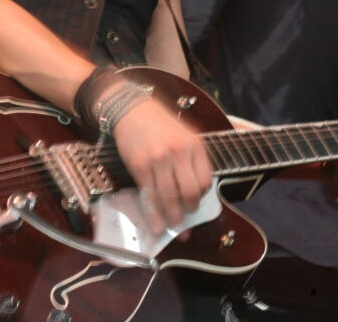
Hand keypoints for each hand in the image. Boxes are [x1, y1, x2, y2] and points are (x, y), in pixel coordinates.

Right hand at [112, 98, 212, 233]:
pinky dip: (153, 214)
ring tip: (172, 227)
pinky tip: (156, 224)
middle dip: (188, 212)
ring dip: (172, 218)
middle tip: (185, 223)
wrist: (132, 110)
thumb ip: (192, 159)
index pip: (205, 181)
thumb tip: (194, 191)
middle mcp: (178, 153)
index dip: (201, 197)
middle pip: (189, 193)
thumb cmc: (159, 124)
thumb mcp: (185, 135)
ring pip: (169, 198)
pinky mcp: (140, 166)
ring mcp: (158, 160)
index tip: (196, 204)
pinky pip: (149, 195)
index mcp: (194, 146)